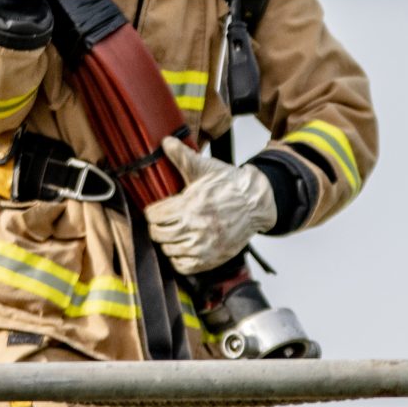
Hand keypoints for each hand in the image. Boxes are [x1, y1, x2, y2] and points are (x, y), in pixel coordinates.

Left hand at [145, 136, 276, 273]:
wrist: (255, 202)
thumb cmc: (229, 184)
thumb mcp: (205, 168)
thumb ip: (182, 156)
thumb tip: (165, 140)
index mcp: (190, 205)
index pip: (154, 216)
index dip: (152, 212)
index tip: (155, 210)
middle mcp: (196, 227)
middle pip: (158, 234)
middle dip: (157, 227)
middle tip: (162, 222)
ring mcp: (204, 246)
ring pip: (169, 250)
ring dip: (167, 242)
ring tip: (172, 233)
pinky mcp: (211, 258)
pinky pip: (183, 266)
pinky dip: (178, 259)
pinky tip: (181, 247)